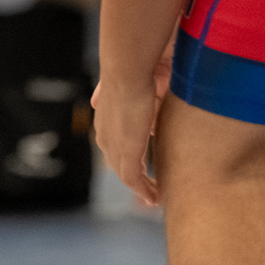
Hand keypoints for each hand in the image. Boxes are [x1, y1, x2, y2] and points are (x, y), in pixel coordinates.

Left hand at [92, 38, 173, 205]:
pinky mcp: (127, 153)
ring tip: (155, 197)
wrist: (129, 67)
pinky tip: (155, 198)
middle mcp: (105, 133)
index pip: (116, 142)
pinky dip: (145, 190)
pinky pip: (133, 179)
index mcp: (107, 116)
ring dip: (141, 187)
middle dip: (134, 176)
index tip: (142, 164)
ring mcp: (114, 144)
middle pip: (118, 161)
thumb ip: (152, 90)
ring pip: (126, 173)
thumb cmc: (143, 67)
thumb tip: (159, 88)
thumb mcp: (149, 81)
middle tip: (149, 189)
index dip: (128, 154)